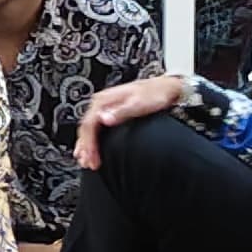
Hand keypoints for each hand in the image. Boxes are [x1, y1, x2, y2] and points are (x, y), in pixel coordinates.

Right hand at [76, 72, 192, 168]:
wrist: (165, 88)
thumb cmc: (154, 95)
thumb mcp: (138, 104)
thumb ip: (120, 112)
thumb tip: (104, 119)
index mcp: (104, 100)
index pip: (89, 125)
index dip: (88, 143)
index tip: (92, 157)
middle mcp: (101, 102)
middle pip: (86, 127)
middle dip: (86, 147)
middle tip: (89, 163)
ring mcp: (105, 106)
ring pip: (89, 128)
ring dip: (86, 145)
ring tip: (87, 161)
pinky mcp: (109, 110)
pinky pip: (95, 127)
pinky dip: (92, 139)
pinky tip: (92, 148)